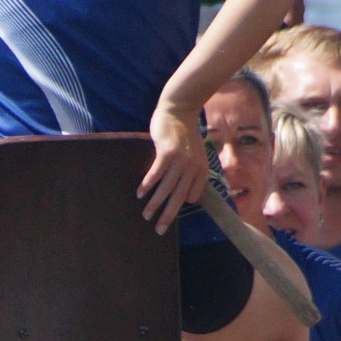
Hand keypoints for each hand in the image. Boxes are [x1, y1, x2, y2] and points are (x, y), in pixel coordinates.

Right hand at [137, 100, 208, 233]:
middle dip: (168, 215)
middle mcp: (193, 167)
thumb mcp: (195, 154)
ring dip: (155, 203)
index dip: (179, 208)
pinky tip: (140, 193)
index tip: (167, 219)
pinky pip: (156, 174)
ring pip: (166, 188)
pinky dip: (148, 185)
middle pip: (179, 197)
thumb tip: (190, 198)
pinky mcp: (168, 152)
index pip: (191, 196)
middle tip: (159, 230)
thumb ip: (193, 173)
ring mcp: (181, 160)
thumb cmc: (184, 134)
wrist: (180, 110)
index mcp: (201, 170)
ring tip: (146, 215)